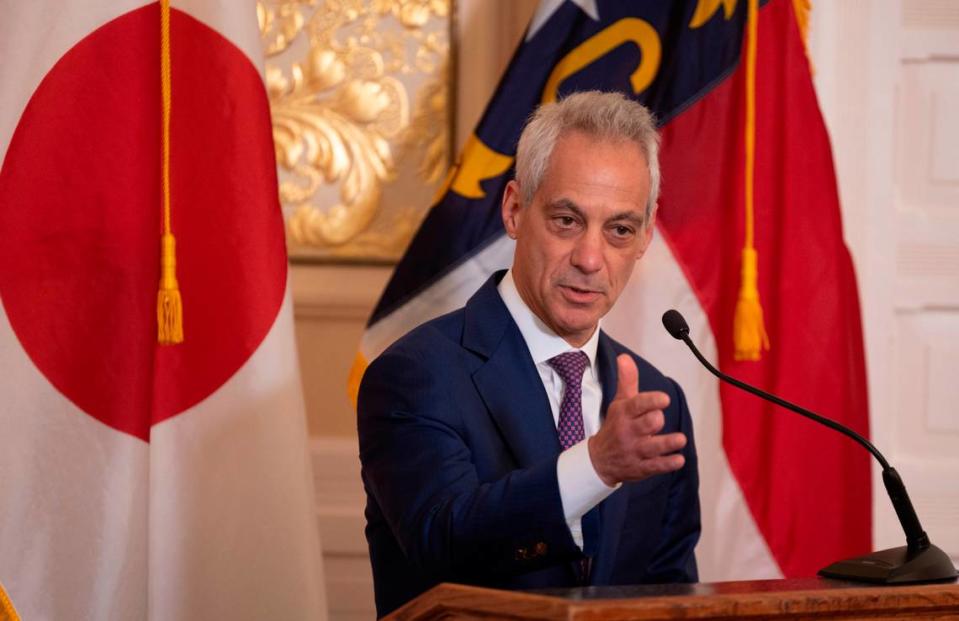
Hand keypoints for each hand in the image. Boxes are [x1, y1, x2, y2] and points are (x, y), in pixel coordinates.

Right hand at [587, 354, 686, 485]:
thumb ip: (627, 381)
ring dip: (668, 443)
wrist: (599, 460)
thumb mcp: (619, 403)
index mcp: (624, 414)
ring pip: (653, 446)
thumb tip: (625, 357)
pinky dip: (668, 464)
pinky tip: (679, 459)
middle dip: (656, 421)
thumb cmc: (615, 425)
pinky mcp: (641, 467)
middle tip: (658, 420)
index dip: (652, 401)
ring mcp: (635, 451)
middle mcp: (629, 432)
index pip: (637, 405)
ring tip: (680, 439)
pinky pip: (656, 466)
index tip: (664, 399)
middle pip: (647, 424)